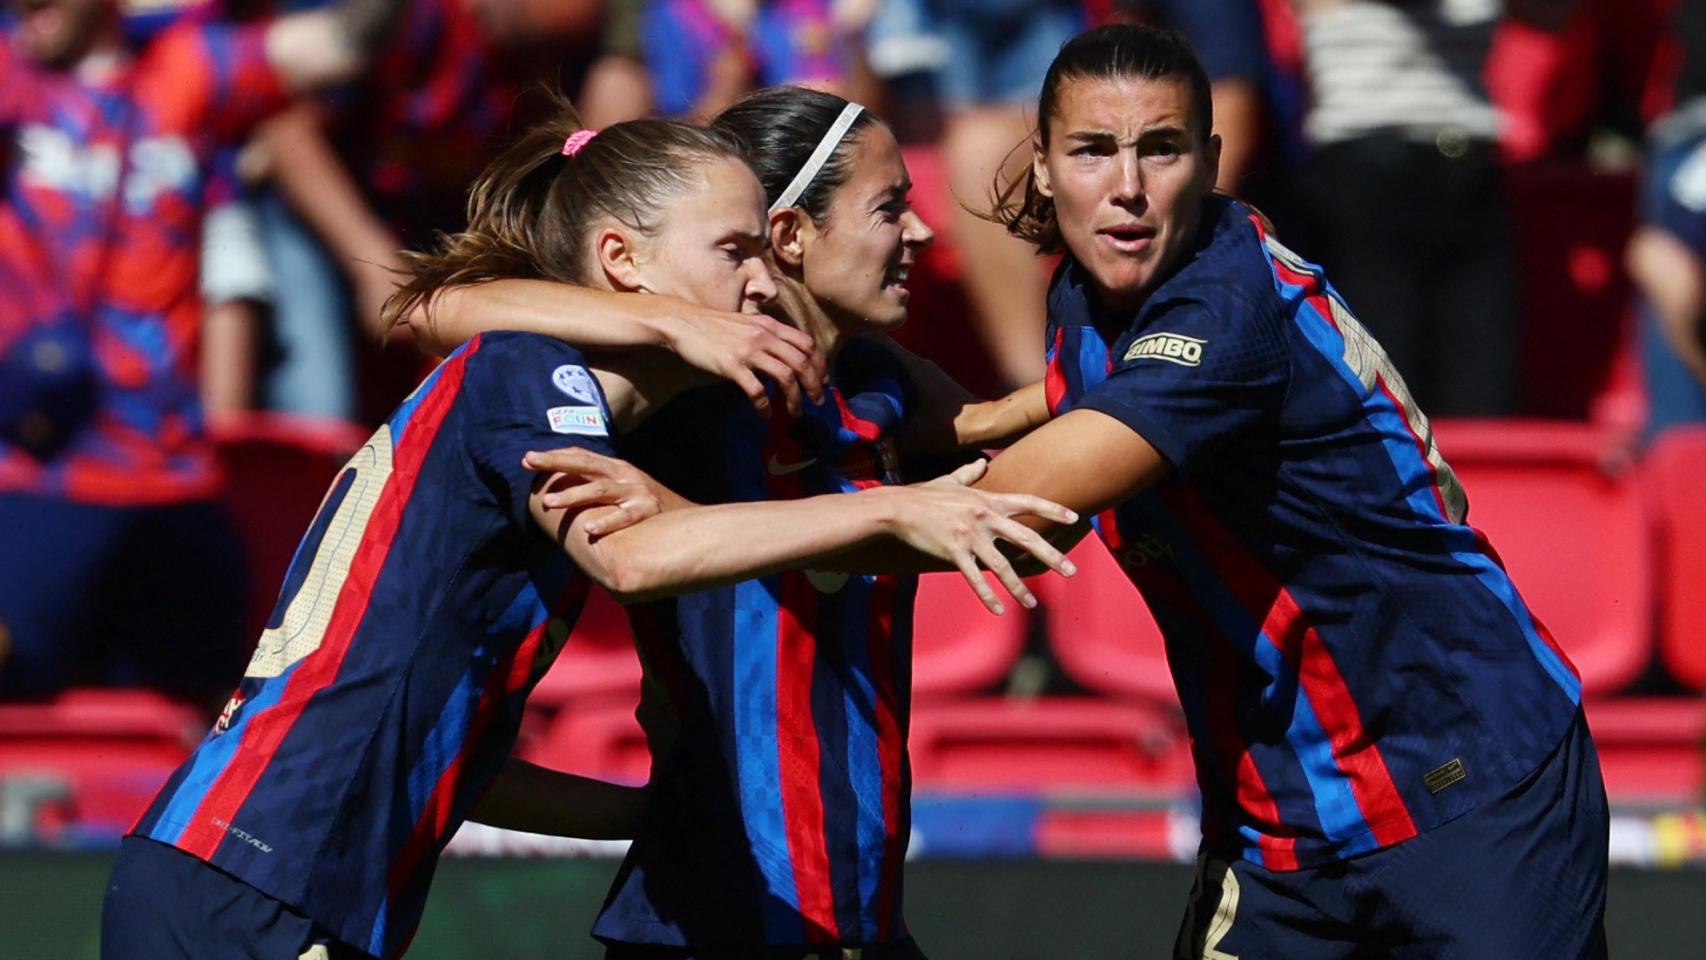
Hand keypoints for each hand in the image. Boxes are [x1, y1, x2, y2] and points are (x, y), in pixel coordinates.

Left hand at [524, 448, 681, 535]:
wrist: (688, 517)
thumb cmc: (647, 504)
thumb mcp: (623, 486)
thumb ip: (598, 483)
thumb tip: (562, 486)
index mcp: (615, 467)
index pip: (580, 456)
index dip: (554, 456)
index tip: (528, 459)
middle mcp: (624, 474)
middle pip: (584, 463)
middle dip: (555, 462)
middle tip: (529, 462)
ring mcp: (636, 491)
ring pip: (599, 489)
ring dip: (573, 494)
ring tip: (549, 502)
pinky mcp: (647, 510)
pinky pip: (623, 517)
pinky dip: (606, 522)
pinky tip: (588, 529)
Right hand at [658, 303, 825, 415]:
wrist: (683, 322)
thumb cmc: (714, 326)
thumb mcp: (747, 323)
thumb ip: (767, 336)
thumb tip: (784, 357)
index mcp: (770, 325)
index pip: (807, 343)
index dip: (819, 364)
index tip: (823, 380)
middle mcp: (764, 336)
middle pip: (802, 362)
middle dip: (814, 385)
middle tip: (818, 401)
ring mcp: (748, 350)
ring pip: (785, 377)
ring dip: (795, 399)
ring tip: (795, 413)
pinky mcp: (732, 366)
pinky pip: (756, 390)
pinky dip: (764, 406)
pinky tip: (765, 415)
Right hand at [878, 459, 1078, 613]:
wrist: (898, 507)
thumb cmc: (923, 494)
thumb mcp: (950, 480)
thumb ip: (969, 473)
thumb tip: (981, 462)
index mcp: (988, 499)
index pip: (1028, 502)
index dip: (1053, 509)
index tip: (1075, 517)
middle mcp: (984, 516)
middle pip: (1026, 538)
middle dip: (1051, 555)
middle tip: (1071, 571)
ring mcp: (970, 535)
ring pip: (1002, 565)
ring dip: (1018, 587)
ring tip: (1031, 604)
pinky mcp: (954, 551)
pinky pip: (974, 578)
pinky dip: (987, 595)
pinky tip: (998, 610)